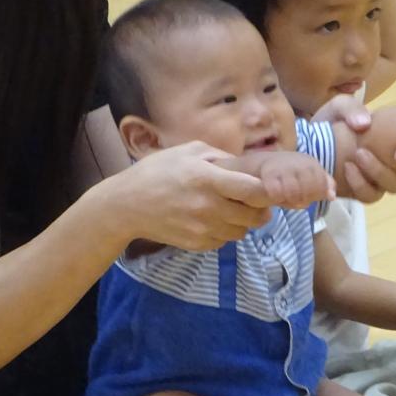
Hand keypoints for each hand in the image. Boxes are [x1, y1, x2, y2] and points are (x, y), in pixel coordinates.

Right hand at [105, 141, 271, 251]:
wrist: (126, 206)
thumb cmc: (157, 172)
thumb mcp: (189, 151)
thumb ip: (220, 156)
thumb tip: (246, 165)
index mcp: (208, 179)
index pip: (253, 191)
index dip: (268, 191)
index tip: (269, 187)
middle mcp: (208, 207)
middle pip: (254, 216)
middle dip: (260, 209)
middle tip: (255, 200)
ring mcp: (202, 229)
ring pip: (241, 232)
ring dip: (243, 222)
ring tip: (230, 209)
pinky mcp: (196, 244)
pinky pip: (224, 241)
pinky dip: (225, 232)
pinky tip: (213, 219)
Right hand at [258, 151, 335, 208]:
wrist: (265, 162)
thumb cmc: (293, 173)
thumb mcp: (311, 175)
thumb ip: (324, 185)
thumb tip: (332, 196)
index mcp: (312, 164)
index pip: (321, 185)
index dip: (316, 195)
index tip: (308, 197)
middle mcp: (299, 164)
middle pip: (308, 190)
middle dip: (304, 199)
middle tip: (297, 201)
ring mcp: (284, 168)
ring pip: (293, 193)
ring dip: (291, 200)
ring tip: (287, 200)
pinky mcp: (269, 174)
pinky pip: (276, 193)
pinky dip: (277, 198)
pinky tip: (276, 197)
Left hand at [315, 94, 395, 202]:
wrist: (308, 141)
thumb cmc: (331, 122)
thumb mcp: (339, 106)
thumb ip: (352, 108)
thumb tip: (365, 123)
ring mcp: (380, 177)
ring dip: (381, 171)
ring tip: (359, 155)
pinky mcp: (362, 191)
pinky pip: (371, 196)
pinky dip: (362, 184)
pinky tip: (349, 169)